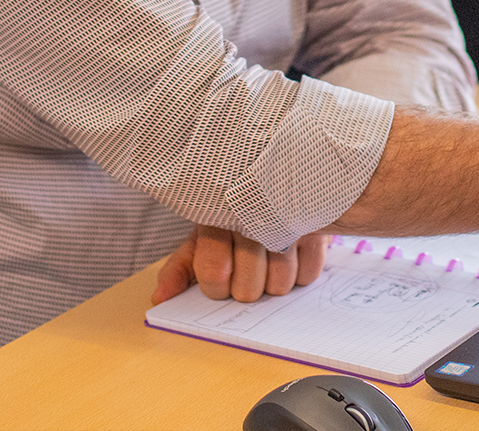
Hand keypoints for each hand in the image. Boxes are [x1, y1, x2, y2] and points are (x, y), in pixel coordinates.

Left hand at [150, 226, 329, 304]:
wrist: (282, 179)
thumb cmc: (236, 216)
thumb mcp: (202, 236)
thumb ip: (181, 267)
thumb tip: (159, 299)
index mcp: (216, 216)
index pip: (213, 274)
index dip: (216, 287)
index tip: (220, 276)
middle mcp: (252, 215)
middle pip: (248, 290)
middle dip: (248, 288)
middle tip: (249, 267)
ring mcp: (289, 218)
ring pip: (281, 286)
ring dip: (277, 281)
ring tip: (272, 256)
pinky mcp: (319, 224)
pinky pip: (309, 275)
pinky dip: (301, 271)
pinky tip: (294, 251)